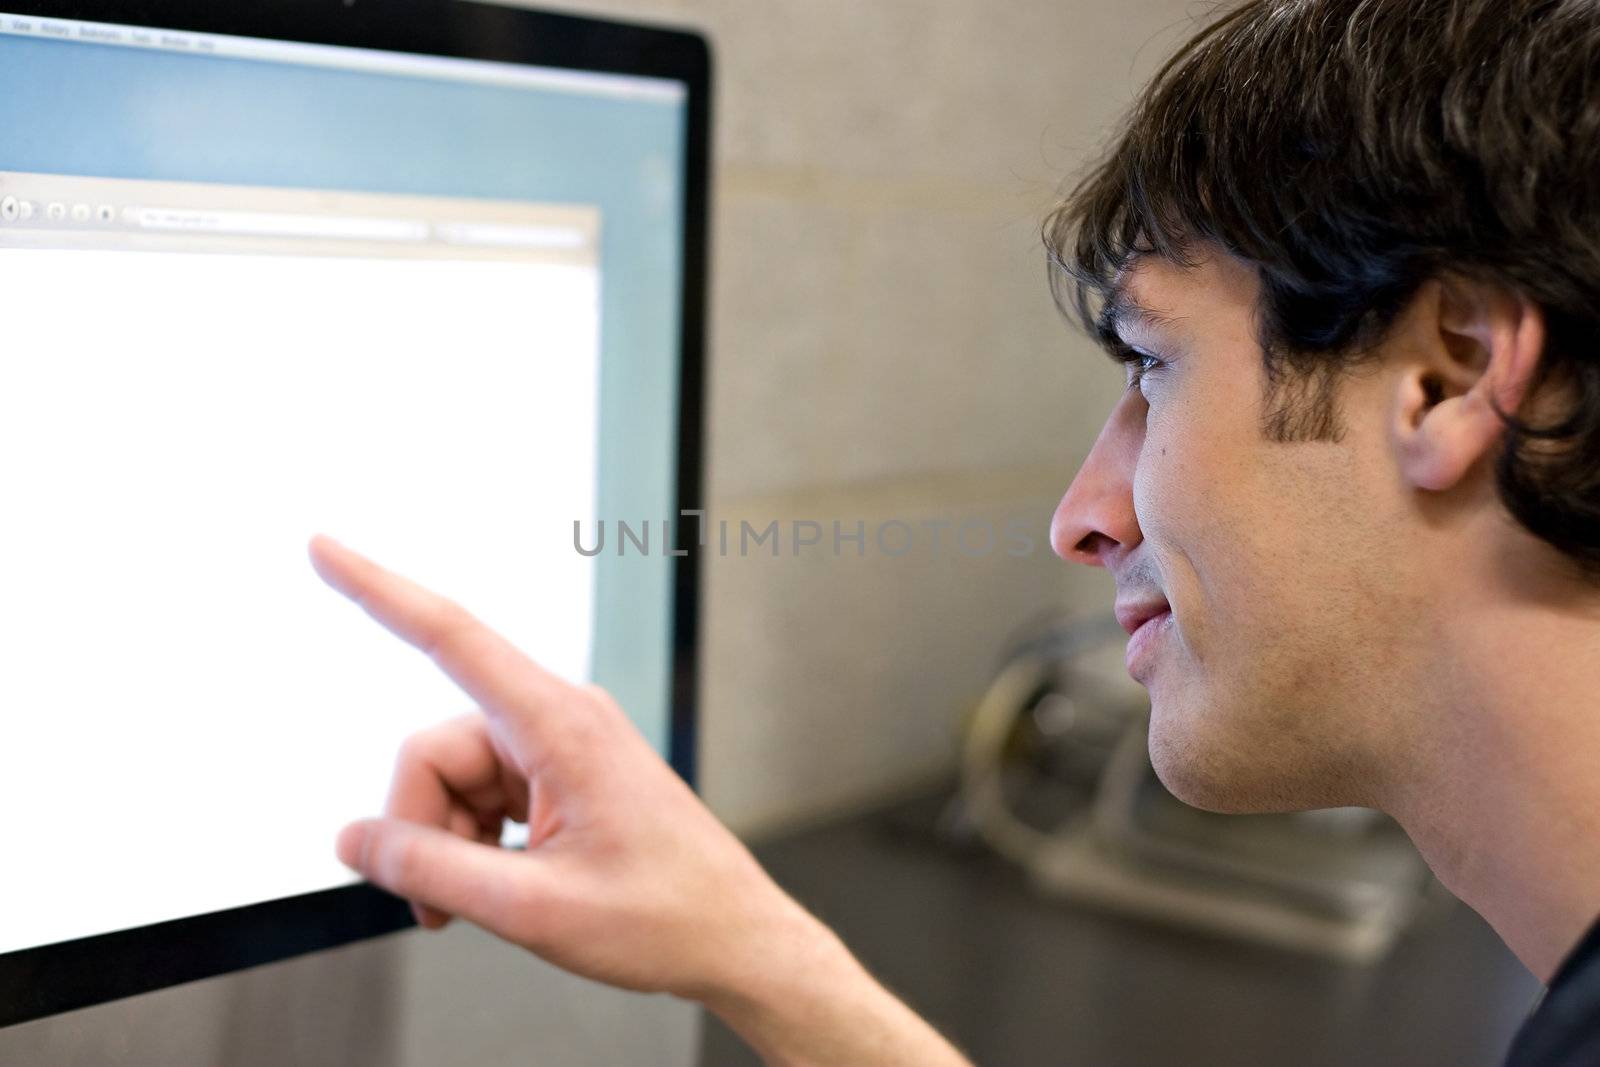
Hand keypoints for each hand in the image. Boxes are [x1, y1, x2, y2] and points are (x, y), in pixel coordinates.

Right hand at [309, 535, 808, 999]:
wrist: (730, 938)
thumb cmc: (661, 917)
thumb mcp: (531, 908)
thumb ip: (430, 870)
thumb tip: (352, 840)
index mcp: (560, 723)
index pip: (451, 637)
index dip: (377, 590)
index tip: (323, 548)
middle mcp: (559, 717)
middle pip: (435, 751)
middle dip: (423, 830)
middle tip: (439, 907)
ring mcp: (561, 744)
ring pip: (454, 780)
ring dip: (450, 845)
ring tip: (487, 905)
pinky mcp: (563, 771)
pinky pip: (484, 794)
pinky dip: (475, 843)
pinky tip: (503, 886)